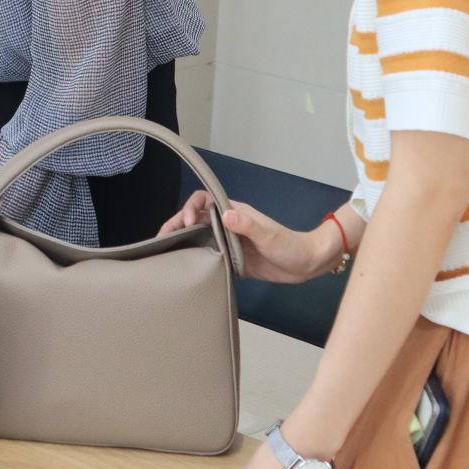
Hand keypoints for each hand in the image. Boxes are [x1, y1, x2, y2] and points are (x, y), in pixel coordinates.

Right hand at [161, 193, 339, 283]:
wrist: (307, 265)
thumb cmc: (291, 246)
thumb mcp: (269, 236)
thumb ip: (248, 225)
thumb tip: (225, 214)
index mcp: (235, 213)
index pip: (203, 201)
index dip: (190, 208)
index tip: (187, 224)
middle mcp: (228, 225)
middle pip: (195, 219)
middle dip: (176, 225)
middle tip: (161, 240)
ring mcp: (229, 242)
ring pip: (198, 237)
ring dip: (182, 241)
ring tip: (166, 253)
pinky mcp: (231, 259)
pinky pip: (207, 255)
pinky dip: (193, 257)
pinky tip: (185, 267)